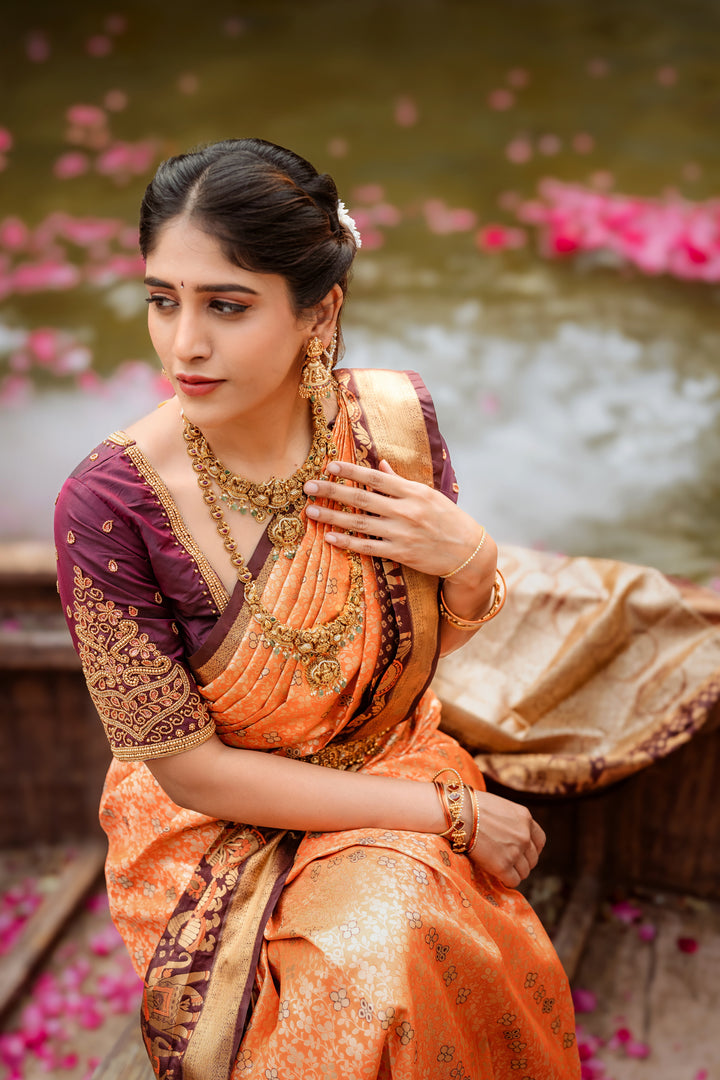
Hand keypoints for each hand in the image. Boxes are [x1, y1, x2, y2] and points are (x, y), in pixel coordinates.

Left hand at [304, 459, 493, 580]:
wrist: (468, 552)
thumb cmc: (448, 519)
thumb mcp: (428, 495)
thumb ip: (400, 481)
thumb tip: (379, 463)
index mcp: (413, 492)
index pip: (376, 478)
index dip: (352, 471)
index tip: (330, 465)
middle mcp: (405, 511)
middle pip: (362, 498)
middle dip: (332, 491)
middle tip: (309, 486)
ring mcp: (401, 533)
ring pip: (359, 523)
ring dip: (332, 516)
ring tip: (311, 511)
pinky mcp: (400, 553)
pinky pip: (367, 547)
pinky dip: (347, 542)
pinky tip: (329, 536)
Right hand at [467, 791, 545, 887]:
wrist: (459, 813)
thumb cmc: (473, 806)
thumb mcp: (502, 807)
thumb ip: (513, 822)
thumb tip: (511, 835)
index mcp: (526, 819)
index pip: (540, 841)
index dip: (532, 849)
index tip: (523, 852)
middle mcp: (525, 836)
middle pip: (533, 859)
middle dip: (522, 861)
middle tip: (509, 861)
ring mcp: (515, 852)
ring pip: (524, 872)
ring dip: (514, 871)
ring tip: (501, 868)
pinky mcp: (502, 866)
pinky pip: (513, 881)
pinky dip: (507, 880)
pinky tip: (498, 875)